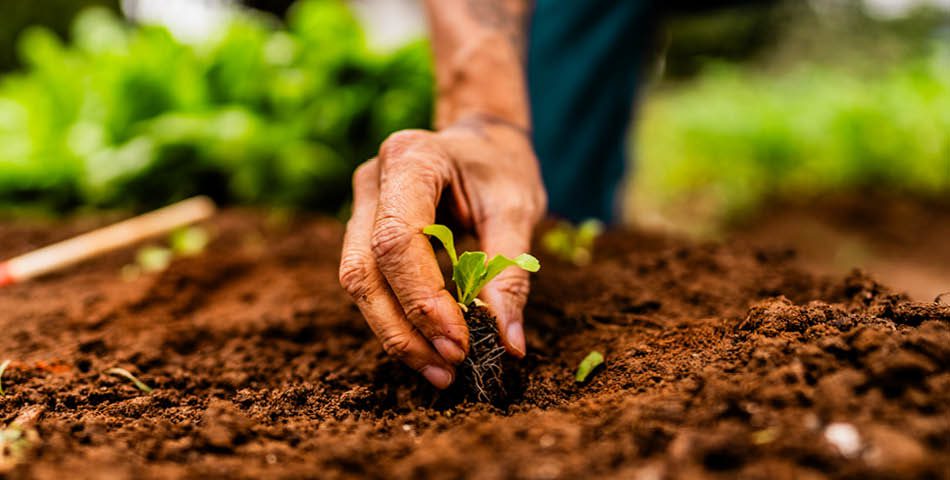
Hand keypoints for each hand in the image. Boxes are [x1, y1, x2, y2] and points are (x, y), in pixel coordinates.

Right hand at [339, 118, 545, 388]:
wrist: (481, 141)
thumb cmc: (501, 169)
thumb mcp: (518, 209)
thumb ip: (509, 272)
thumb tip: (507, 342)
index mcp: (410, 158)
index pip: (397, 240)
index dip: (422, 298)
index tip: (459, 343)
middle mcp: (372, 180)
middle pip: (364, 268)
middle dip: (403, 328)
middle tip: (449, 369)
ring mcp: (360, 205)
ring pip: (357, 281)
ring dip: (395, 334)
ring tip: (440, 371)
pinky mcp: (361, 230)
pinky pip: (368, 283)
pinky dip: (395, 320)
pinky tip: (428, 349)